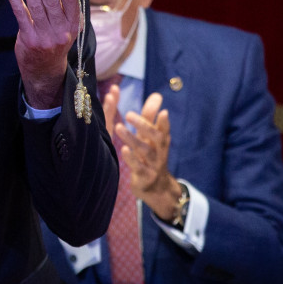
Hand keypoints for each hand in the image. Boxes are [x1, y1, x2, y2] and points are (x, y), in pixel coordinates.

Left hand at [3, 0, 79, 109]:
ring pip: (36, 6)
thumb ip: (60, 5)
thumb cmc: (53, 40)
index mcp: (73, 24)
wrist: (44, 70)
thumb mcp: (64, 26)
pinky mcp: (29, 40)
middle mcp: (61, 31)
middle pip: (51, 0)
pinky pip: (21, 15)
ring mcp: (45, 37)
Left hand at [118, 92, 181, 220]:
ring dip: (132, 139)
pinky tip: (124, 150)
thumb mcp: (151, 138)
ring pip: (144, 151)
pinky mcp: (144, 177)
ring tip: (119, 127)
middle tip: (128, 114)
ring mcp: (153, 165)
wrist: (156, 188)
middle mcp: (159, 152)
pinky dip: (131, 159)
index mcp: (160, 141)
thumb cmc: (150, 155)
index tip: (163, 111)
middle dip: (143, 125)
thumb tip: (157, 95)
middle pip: (155, 138)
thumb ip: (150, 116)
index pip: (164, 129)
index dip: (163, 121)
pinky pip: (138, 168)